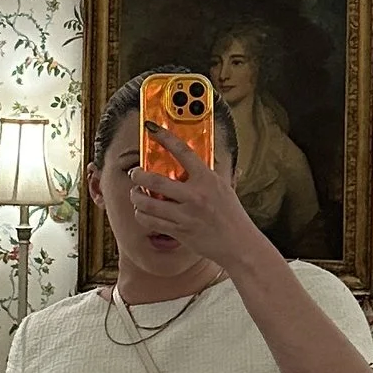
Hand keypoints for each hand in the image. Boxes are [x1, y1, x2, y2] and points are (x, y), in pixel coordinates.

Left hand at [130, 133, 269, 271]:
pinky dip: (142, 215)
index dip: (164, 137)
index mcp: (207, 179)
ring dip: (136, 196)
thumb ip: (206, 174)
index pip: (182, 152)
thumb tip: (192, 158)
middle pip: (154, 180)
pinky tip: (143, 211)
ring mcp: (185, 215)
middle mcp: (195, 196)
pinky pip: (151, 221)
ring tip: (136, 193)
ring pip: (147, 203)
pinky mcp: (179, 231)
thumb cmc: (231, 214)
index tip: (152, 129)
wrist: (238, 244)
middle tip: (134, 173)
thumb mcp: (223, 187)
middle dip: (137, 175)